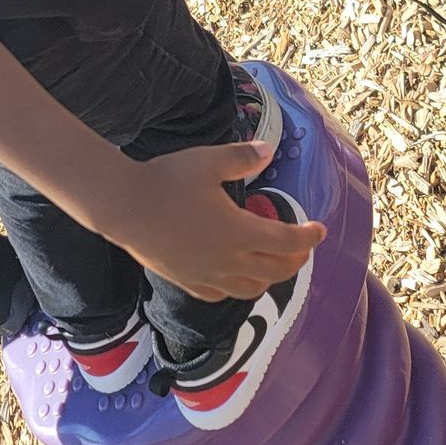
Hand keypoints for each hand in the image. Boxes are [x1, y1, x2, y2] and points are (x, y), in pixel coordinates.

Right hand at [111, 142, 324, 302]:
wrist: (125, 206)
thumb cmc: (168, 180)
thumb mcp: (208, 161)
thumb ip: (242, 157)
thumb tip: (268, 150)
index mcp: (240, 232)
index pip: (288, 242)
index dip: (309, 237)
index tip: (320, 229)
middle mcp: (230, 261)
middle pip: (276, 271)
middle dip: (295, 261)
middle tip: (301, 248)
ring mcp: (209, 275)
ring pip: (252, 289)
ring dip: (270, 278)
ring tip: (272, 263)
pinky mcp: (189, 282)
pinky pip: (223, 294)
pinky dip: (239, 287)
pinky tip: (234, 275)